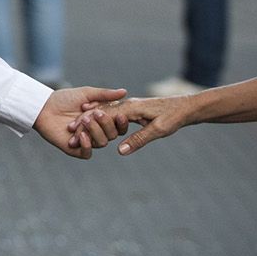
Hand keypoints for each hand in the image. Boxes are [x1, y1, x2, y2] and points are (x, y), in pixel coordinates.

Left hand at [35, 86, 127, 158]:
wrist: (43, 106)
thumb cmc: (64, 98)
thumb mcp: (86, 93)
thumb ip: (105, 95)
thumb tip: (124, 91)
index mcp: (102, 120)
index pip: (118, 125)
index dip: (121, 122)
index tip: (120, 115)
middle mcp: (97, 132)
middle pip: (112, 135)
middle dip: (106, 124)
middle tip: (96, 113)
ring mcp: (86, 141)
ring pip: (101, 143)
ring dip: (95, 131)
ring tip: (84, 120)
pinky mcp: (74, 149)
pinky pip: (86, 153)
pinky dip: (87, 145)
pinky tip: (82, 136)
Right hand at [82, 95, 196, 154]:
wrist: (187, 106)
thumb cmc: (174, 117)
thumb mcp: (158, 130)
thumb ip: (138, 139)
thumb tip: (120, 151)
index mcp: (130, 108)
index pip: (104, 116)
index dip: (89, 124)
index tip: (75, 133)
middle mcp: (127, 104)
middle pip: (100, 113)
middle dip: (84, 121)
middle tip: (69, 131)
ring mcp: (130, 105)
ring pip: (105, 111)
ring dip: (90, 119)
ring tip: (76, 126)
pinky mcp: (134, 108)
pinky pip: (112, 111)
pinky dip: (101, 116)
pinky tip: (94, 121)